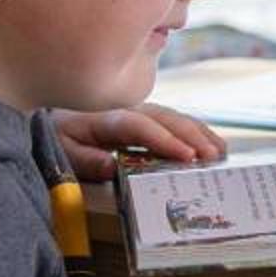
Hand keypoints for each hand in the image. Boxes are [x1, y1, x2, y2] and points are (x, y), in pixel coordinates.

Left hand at [50, 103, 228, 183]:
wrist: (55, 114)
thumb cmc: (61, 135)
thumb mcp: (63, 150)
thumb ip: (85, 159)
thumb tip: (110, 166)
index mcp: (109, 118)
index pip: (142, 127)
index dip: (165, 141)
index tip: (186, 156)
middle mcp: (131, 110)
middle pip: (167, 119)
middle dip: (192, 137)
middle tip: (212, 157)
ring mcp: (144, 111)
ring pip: (177, 118)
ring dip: (200, 134)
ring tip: (220, 153)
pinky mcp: (150, 117)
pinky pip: (178, 121)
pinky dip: (199, 131)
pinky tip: (215, 144)